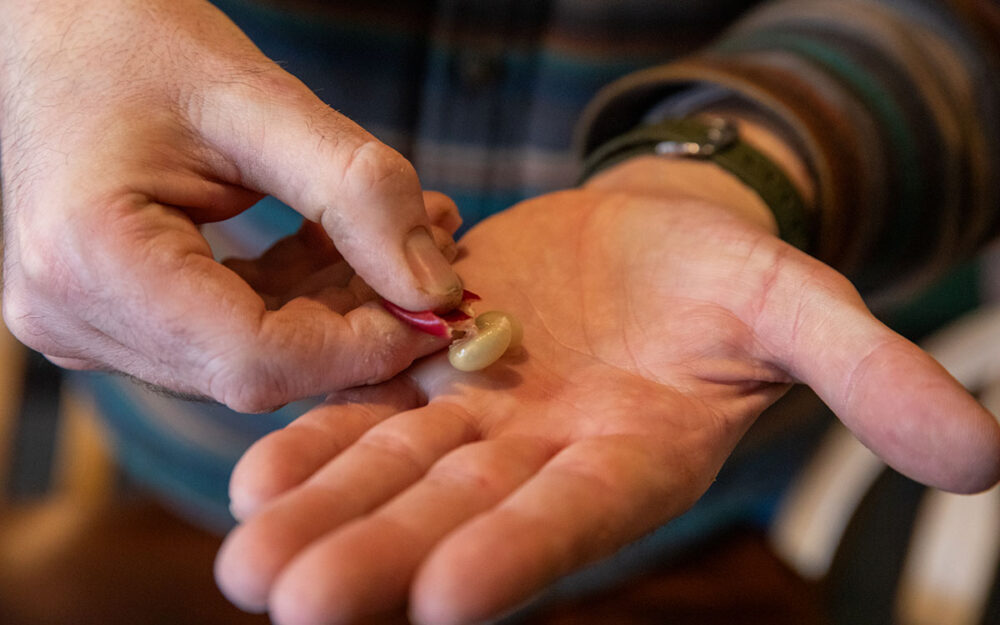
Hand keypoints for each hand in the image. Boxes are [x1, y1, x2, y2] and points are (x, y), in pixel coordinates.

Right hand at [0, 0, 461, 410]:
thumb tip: (435, 291)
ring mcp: (84, 324)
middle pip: (258, 366)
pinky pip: (228, 330)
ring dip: (337, 303)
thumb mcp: (261, 101)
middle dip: (362, 320)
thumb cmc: (137, 39)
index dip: (365, 345)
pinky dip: (298, 293)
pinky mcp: (110, 316)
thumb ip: (358, 193)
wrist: (55, 26)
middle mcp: (73, 316)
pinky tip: (340, 239)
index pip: (257, 360)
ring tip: (403, 232)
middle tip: (436, 252)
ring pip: (252, 354)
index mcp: (91, 261)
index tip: (441, 307)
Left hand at [214, 160, 999, 623]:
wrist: (647, 241)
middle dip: (377, 558)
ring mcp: (477, 420)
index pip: (575, 520)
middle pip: (456, 516)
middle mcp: (542, 459)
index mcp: (632, 460)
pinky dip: (312, 437)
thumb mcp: (799, 308)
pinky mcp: (427, 372)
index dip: (520, 556)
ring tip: (245, 559)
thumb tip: (982, 456)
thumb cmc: (728, 280)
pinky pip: (364, 413)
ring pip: (392, 475)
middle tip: (296, 602)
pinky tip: (253, 469)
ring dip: (321, 512)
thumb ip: (868, 376)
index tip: (452, 598)